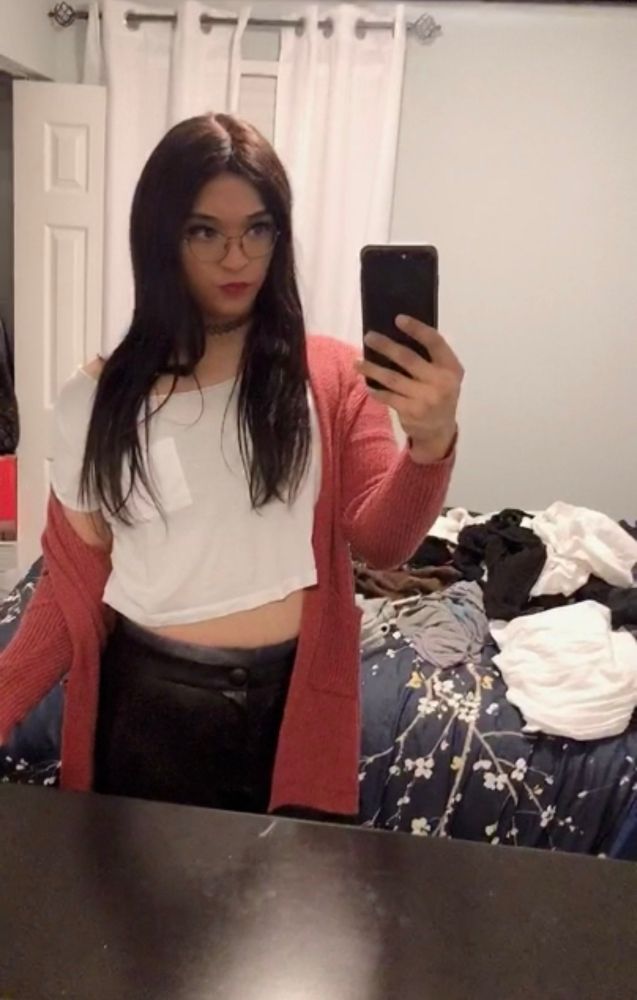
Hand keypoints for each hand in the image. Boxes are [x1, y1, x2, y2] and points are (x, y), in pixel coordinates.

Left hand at [355, 315, 463, 462]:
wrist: (440, 431)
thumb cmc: (438, 394)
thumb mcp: (444, 376)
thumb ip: (430, 359)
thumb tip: (396, 336)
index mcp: (451, 368)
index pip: (435, 342)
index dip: (417, 329)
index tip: (398, 319)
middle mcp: (441, 382)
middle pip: (408, 358)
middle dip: (385, 346)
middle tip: (369, 336)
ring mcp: (426, 399)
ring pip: (392, 378)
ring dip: (372, 369)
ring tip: (357, 362)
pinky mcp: (412, 412)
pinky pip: (388, 397)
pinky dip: (376, 390)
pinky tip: (367, 384)